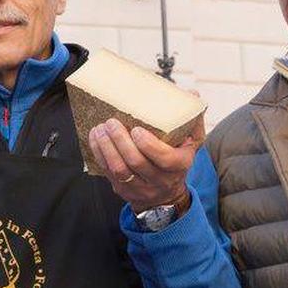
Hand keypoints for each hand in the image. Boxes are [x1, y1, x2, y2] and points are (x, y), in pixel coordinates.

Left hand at [87, 117, 203, 211]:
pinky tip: (96, 138)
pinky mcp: (124, 190)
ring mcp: (141, 188)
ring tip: (100, 129)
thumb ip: (192, 119)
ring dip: (106, 148)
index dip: (149, 145)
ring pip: (120, 170)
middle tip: (111, 123)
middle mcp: (161, 180)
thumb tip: (192, 93)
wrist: (167, 195)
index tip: (136, 129)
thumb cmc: (177, 159)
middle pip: (137, 162)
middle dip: (121, 141)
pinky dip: (99, 154)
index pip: (165, 158)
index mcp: (180, 165)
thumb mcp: (191, 142)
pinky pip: (108, 173)